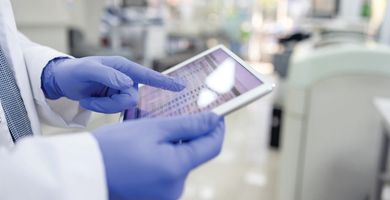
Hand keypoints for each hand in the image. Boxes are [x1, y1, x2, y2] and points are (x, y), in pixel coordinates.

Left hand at [41, 56, 184, 112]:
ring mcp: (120, 90)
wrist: (63, 82)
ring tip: (88, 100)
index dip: (165, 82)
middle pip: (132, 97)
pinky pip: (115, 110)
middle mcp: (125, 78)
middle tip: (91, 101)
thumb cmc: (74, 71)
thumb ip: (108, 75)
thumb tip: (127, 83)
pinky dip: (101, 109)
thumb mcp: (87, 70)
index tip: (182, 87)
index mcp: (123, 67)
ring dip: (104, 107)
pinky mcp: (114, 100)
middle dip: (112, 103)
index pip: (147, 75)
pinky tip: (89, 102)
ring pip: (123, 106)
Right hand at [93, 112, 224, 199]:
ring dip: (175, 148)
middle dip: (190, 136)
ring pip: (181, 164)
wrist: (83, 171)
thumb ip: (189, 125)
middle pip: (195, 155)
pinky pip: (168, 174)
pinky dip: (164, 160)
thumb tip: (214, 120)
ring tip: (151, 137)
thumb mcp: (153, 129)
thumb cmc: (114, 146)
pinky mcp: (155, 197)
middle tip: (173, 120)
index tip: (216, 114)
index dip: (217, 128)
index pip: (212, 146)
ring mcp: (165, 196)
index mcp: (176, 169)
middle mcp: (175, 188)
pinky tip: (147, 151)